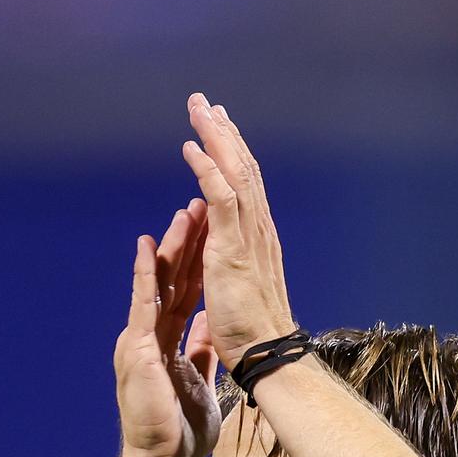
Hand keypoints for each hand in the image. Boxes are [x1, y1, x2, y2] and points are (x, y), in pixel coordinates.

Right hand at [114, 198, 220, 456]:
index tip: (211, 231)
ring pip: (157, 285)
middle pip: (171, 281)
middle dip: (187, 244)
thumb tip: (208, 325)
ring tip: (184, 213)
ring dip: (171, 249)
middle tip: (199, 206)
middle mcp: (150, 335)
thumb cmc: (180, 433)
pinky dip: (145, 276)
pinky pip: (142, 306)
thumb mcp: (198, 381)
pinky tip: (148, 248)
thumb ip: (199, 351)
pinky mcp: (136, 350)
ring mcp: (139, 340)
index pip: (185, 292)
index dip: (197, 262)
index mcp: (166, 342)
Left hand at [182, 92, 296, 370]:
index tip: (219, 129)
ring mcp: (248, 236)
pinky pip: (221, 196)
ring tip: (199, 108)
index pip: (246, 186)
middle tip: (208, 103)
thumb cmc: (253, 334)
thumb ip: (233, 269)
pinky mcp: (233, 247)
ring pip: (234, 172)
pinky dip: (207, 168)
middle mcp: (258, 229)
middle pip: (243, 168)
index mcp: (257, 240)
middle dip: (224, 133)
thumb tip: (223, 264)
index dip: (232, 155)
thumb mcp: (241, 292)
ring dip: (216, 137)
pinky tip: (192, 147)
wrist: (266, 353)